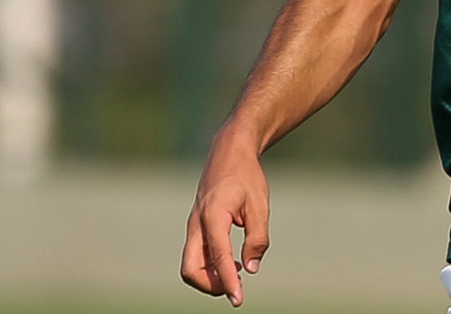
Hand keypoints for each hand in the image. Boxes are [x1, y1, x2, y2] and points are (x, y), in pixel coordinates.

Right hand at [180, 132, 269, 305]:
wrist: (229, 152)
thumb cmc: (247, 176)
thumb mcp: (259, 204)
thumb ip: (257, 238)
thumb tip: (251, 269)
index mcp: (213, 215)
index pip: (218, 257)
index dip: (228, 282)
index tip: (238, 300)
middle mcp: (197, 223)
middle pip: (190, 269)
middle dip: (210, 285)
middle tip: (235, 286)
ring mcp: (193, 226)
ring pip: (191, 264)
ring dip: (210, 276)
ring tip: (237, 272)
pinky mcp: (196, 227)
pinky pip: (196, 254)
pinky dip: (210, 265)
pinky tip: (231, 262)